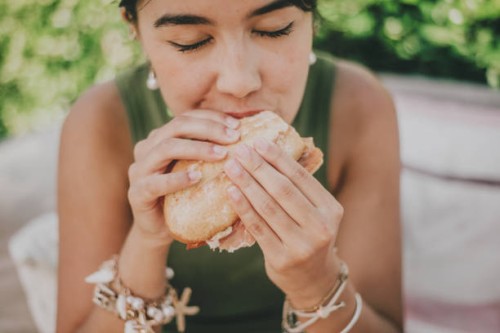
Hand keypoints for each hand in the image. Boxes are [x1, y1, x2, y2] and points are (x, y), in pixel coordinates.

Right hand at [127, 110, 240, 244]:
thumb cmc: (185, 195)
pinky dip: (178, 178)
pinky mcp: (137, 193)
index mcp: (160, 137)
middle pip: (176, 126)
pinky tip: (197, 177)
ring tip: (221, 155)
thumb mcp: (198, 169)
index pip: (186, 117)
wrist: (160, 229)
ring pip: (166, 148)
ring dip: (197, 149)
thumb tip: (244, 133)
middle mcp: (147, 148)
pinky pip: (156, 183)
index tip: (238, 125)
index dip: (212, 118)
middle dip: (208, 129)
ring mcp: (138, 170)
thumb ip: (210, 151)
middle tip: (233, 138)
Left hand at [223, 139, 343, 306]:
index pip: (301, 177)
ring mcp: (302, 245)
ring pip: (268, 207)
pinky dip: (243, 207)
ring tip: (232, 167)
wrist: (313, 279)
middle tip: (240, 151)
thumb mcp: (315, 214)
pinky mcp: (281, 259)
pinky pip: (258, 227)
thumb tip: (265, 155)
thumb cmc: (309, 237)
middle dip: (259, 167)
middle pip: (283, 190)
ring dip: (247, 183)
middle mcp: (320, 227)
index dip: (278, 158)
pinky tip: (231, 192)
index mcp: (331, 209)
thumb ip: (299, 191)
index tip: (258, 142)